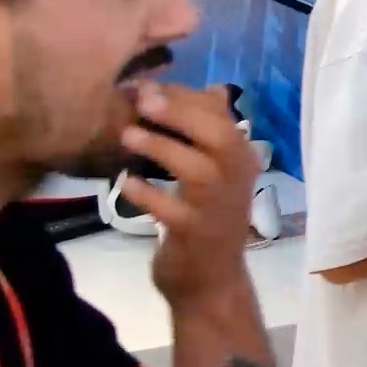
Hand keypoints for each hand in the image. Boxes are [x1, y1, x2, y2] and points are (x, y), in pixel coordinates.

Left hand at [122, 83, 261, 299]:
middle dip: (181, 113)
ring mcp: (217, 207)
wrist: (210, 281)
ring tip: (127, 135)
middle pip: (219, 136)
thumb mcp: (215, 173)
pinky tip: (125, 184)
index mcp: (241, 159)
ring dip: (162, 148)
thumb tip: (211, 89)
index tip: (149, 85)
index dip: (186, 97)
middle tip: (143, 99)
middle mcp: (237, 178)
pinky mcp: (195, 233)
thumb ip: (210, 133)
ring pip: (197, 170)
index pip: (222, 116)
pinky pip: (170, 210)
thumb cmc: (208, 220)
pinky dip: (147, 195)